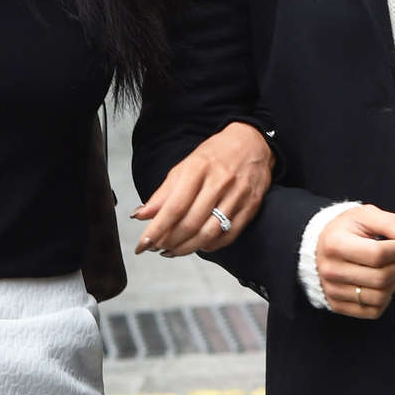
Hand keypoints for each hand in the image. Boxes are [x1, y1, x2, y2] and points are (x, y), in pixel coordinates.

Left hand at [132, 122, 273, 255]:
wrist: (253, 143)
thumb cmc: (215, 155)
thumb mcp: (185, 167)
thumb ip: (163, 193)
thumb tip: (140, 216)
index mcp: (198, 168)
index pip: (174, 207)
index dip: (157, 229)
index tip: (143, 244)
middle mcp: (219, 182)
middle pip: (191, 223)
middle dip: (170, 241)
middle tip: (157, 248)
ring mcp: (238, 196)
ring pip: (209, 233)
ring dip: (187, 248)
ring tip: (172, 251)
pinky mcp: (250, 207)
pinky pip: (228, 236)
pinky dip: (210, 246)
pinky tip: (198, 245)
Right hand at [316, 205, 394, 318]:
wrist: (322, 247)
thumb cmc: (345, 230)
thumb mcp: (366, 216)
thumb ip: (391, 223)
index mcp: (335, 244)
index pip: (378, 254)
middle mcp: (331, 270)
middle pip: (381, 277)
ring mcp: (333, 291)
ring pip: (380, 296)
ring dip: (393, 282)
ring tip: (388, 269)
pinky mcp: (338, 306)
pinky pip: (374, 311)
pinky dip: (384, 298)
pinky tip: (379, 283)